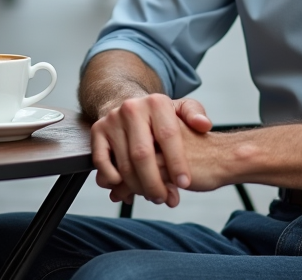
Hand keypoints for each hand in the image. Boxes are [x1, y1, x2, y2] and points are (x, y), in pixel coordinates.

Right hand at [90, 94, 212, 207]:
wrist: (131, 107)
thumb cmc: (161, 116)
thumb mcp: (182, 109)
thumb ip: (196, 115)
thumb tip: (204, 125)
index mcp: (156, 102)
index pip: (168, 136)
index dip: (177, 163)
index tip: (185, 184)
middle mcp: (132, 108)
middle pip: (142, 154)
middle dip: (155, 182)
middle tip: (165, 199)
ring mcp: (112, 119)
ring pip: (124, 163)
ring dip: (138, 187)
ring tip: (153, 197)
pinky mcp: (97, 131)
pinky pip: (101, 162)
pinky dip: (112, 179)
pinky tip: (126, 189)